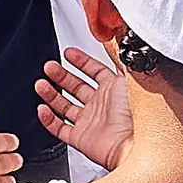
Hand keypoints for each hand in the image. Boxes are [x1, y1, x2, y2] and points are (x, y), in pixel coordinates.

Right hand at [35, 45, 129, 172]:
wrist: (138, 144)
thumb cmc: (141, 113)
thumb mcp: (132, 76)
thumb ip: (119, 57)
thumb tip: (113, 38)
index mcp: (116, 90)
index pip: (95, 71)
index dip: (81, 61)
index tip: (68, 53)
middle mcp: (102, 106)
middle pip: (76, 87)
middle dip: (61, 75)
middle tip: (49, 67)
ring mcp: (91, 123)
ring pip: (65, 106)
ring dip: (51, 94)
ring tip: (40, 84)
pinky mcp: (82, 139)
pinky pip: (60, 129)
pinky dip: (49, 119)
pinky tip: (42, 108)